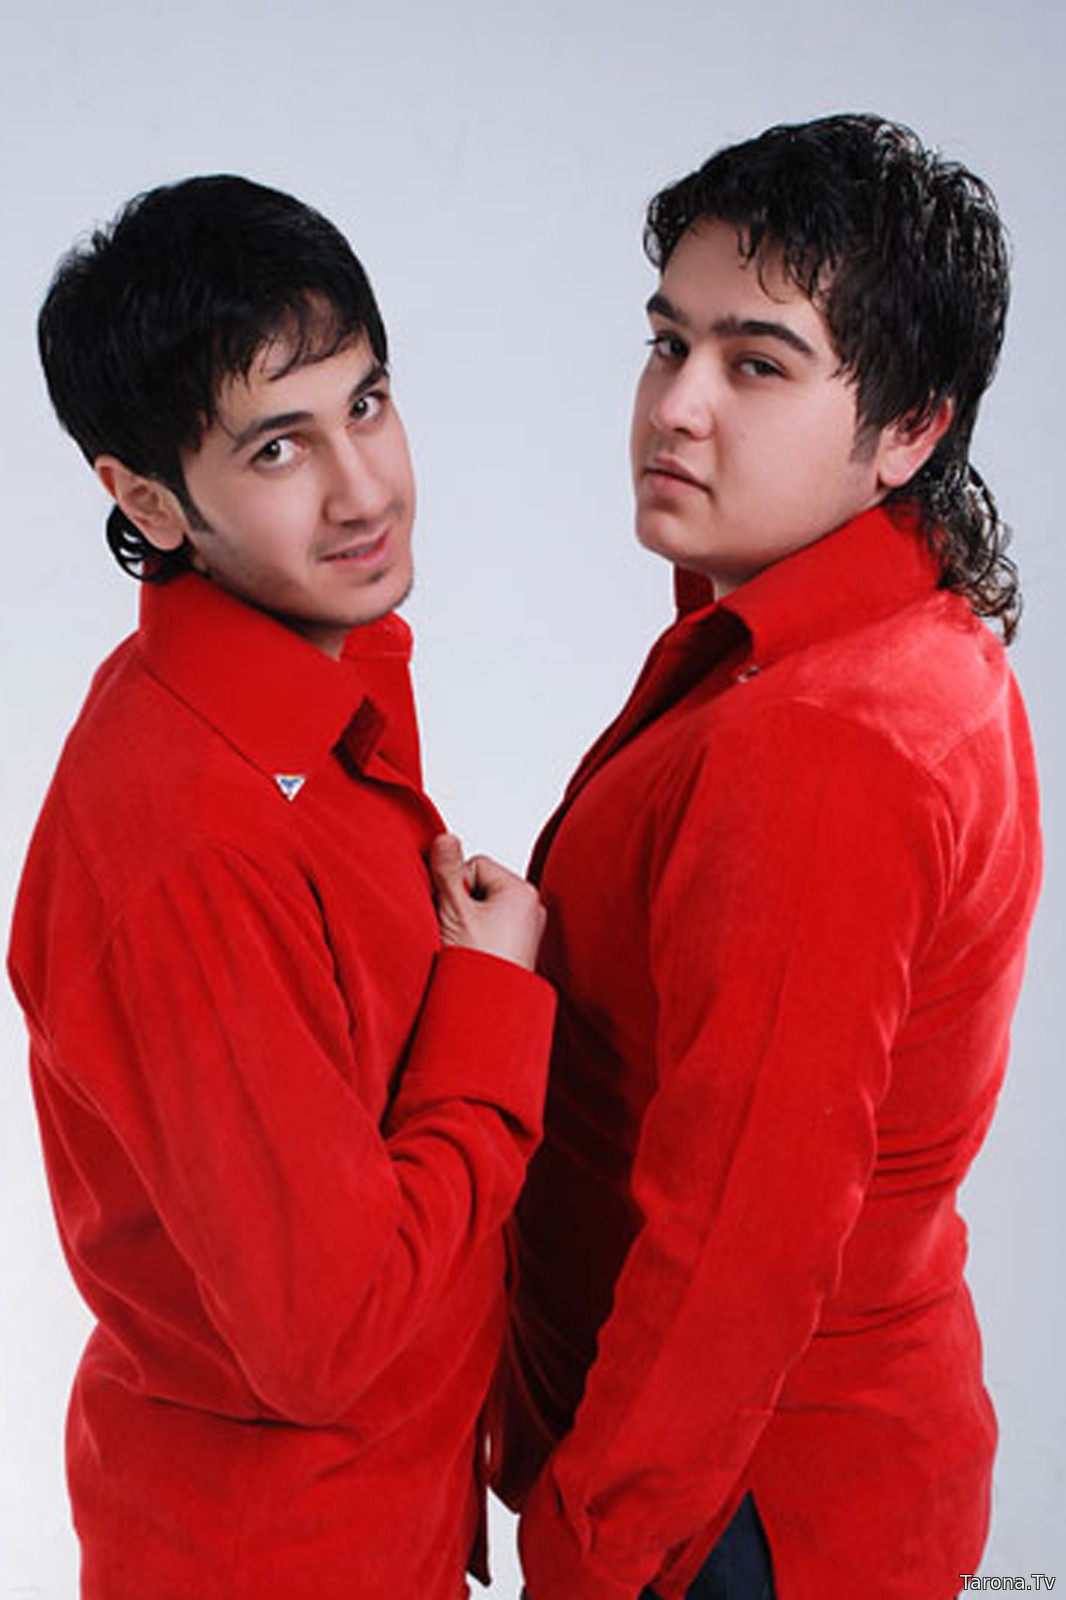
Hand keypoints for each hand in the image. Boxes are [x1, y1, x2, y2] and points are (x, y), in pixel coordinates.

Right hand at [429, 834, 545, 971]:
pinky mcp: (519, 950)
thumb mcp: (453, 910)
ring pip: (484, 908)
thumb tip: (446, 838)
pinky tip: (471, 955)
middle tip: (456, 931)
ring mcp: (528, 931)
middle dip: (461, 903)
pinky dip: (477, 937)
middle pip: (480, 885)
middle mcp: (532, 909)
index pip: (475, 866)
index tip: (451, 913)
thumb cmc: (476, 966)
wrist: (486, 1013)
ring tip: (463, 946)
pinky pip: (491, 929)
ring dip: (467, 921)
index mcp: (522, 893)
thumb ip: (447, 870)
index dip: (454, 886)